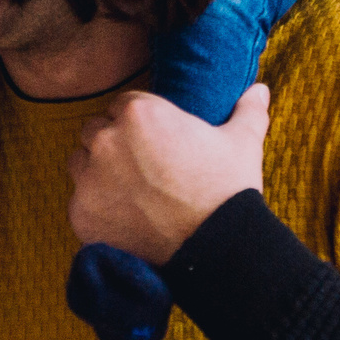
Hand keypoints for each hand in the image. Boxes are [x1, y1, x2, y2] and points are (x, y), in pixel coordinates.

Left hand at [66, 84, 268, 265]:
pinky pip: (79, 203)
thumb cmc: (227, 189)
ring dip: (96, 173)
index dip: (139, 123)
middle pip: (96, 131)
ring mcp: (89, 179)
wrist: (215, 249)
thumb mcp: (243, 141)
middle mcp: (106, 140)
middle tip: (142, 169)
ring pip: (80, 164)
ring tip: (129, 193)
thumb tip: (260, 90)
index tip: (154, 142)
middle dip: (113, 145)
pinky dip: (96, 210)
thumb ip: (247, 110)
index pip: (123, 105)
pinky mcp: (81, 215)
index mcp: (140, 112)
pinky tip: (124, 219)